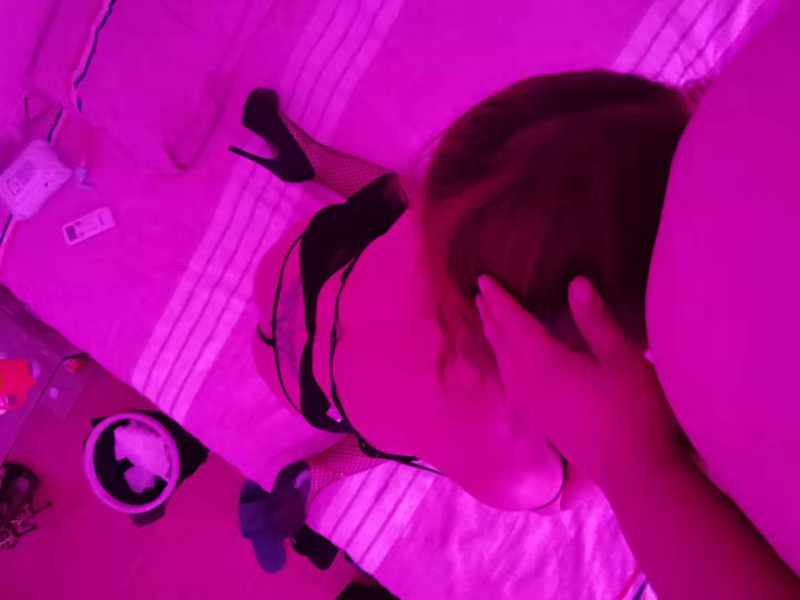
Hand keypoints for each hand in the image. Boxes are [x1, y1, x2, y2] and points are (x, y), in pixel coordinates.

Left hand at [476, 275, 685, 485]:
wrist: (636, 472)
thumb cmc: (635, 410)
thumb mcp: (621, 358)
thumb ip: (594, 320)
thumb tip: (575, 283)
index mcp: (544, 364)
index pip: (514, 323)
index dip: (500, 300)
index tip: (484, 280)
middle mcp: (528, 385)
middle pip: (503, 343)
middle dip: (492, 316)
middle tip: (481, 294)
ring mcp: (532, 407)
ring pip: (504, 364)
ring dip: (495, 338)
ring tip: (489, 321)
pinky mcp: (541, 422)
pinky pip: (511, 381)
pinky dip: (504, 361)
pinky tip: (510, 365)